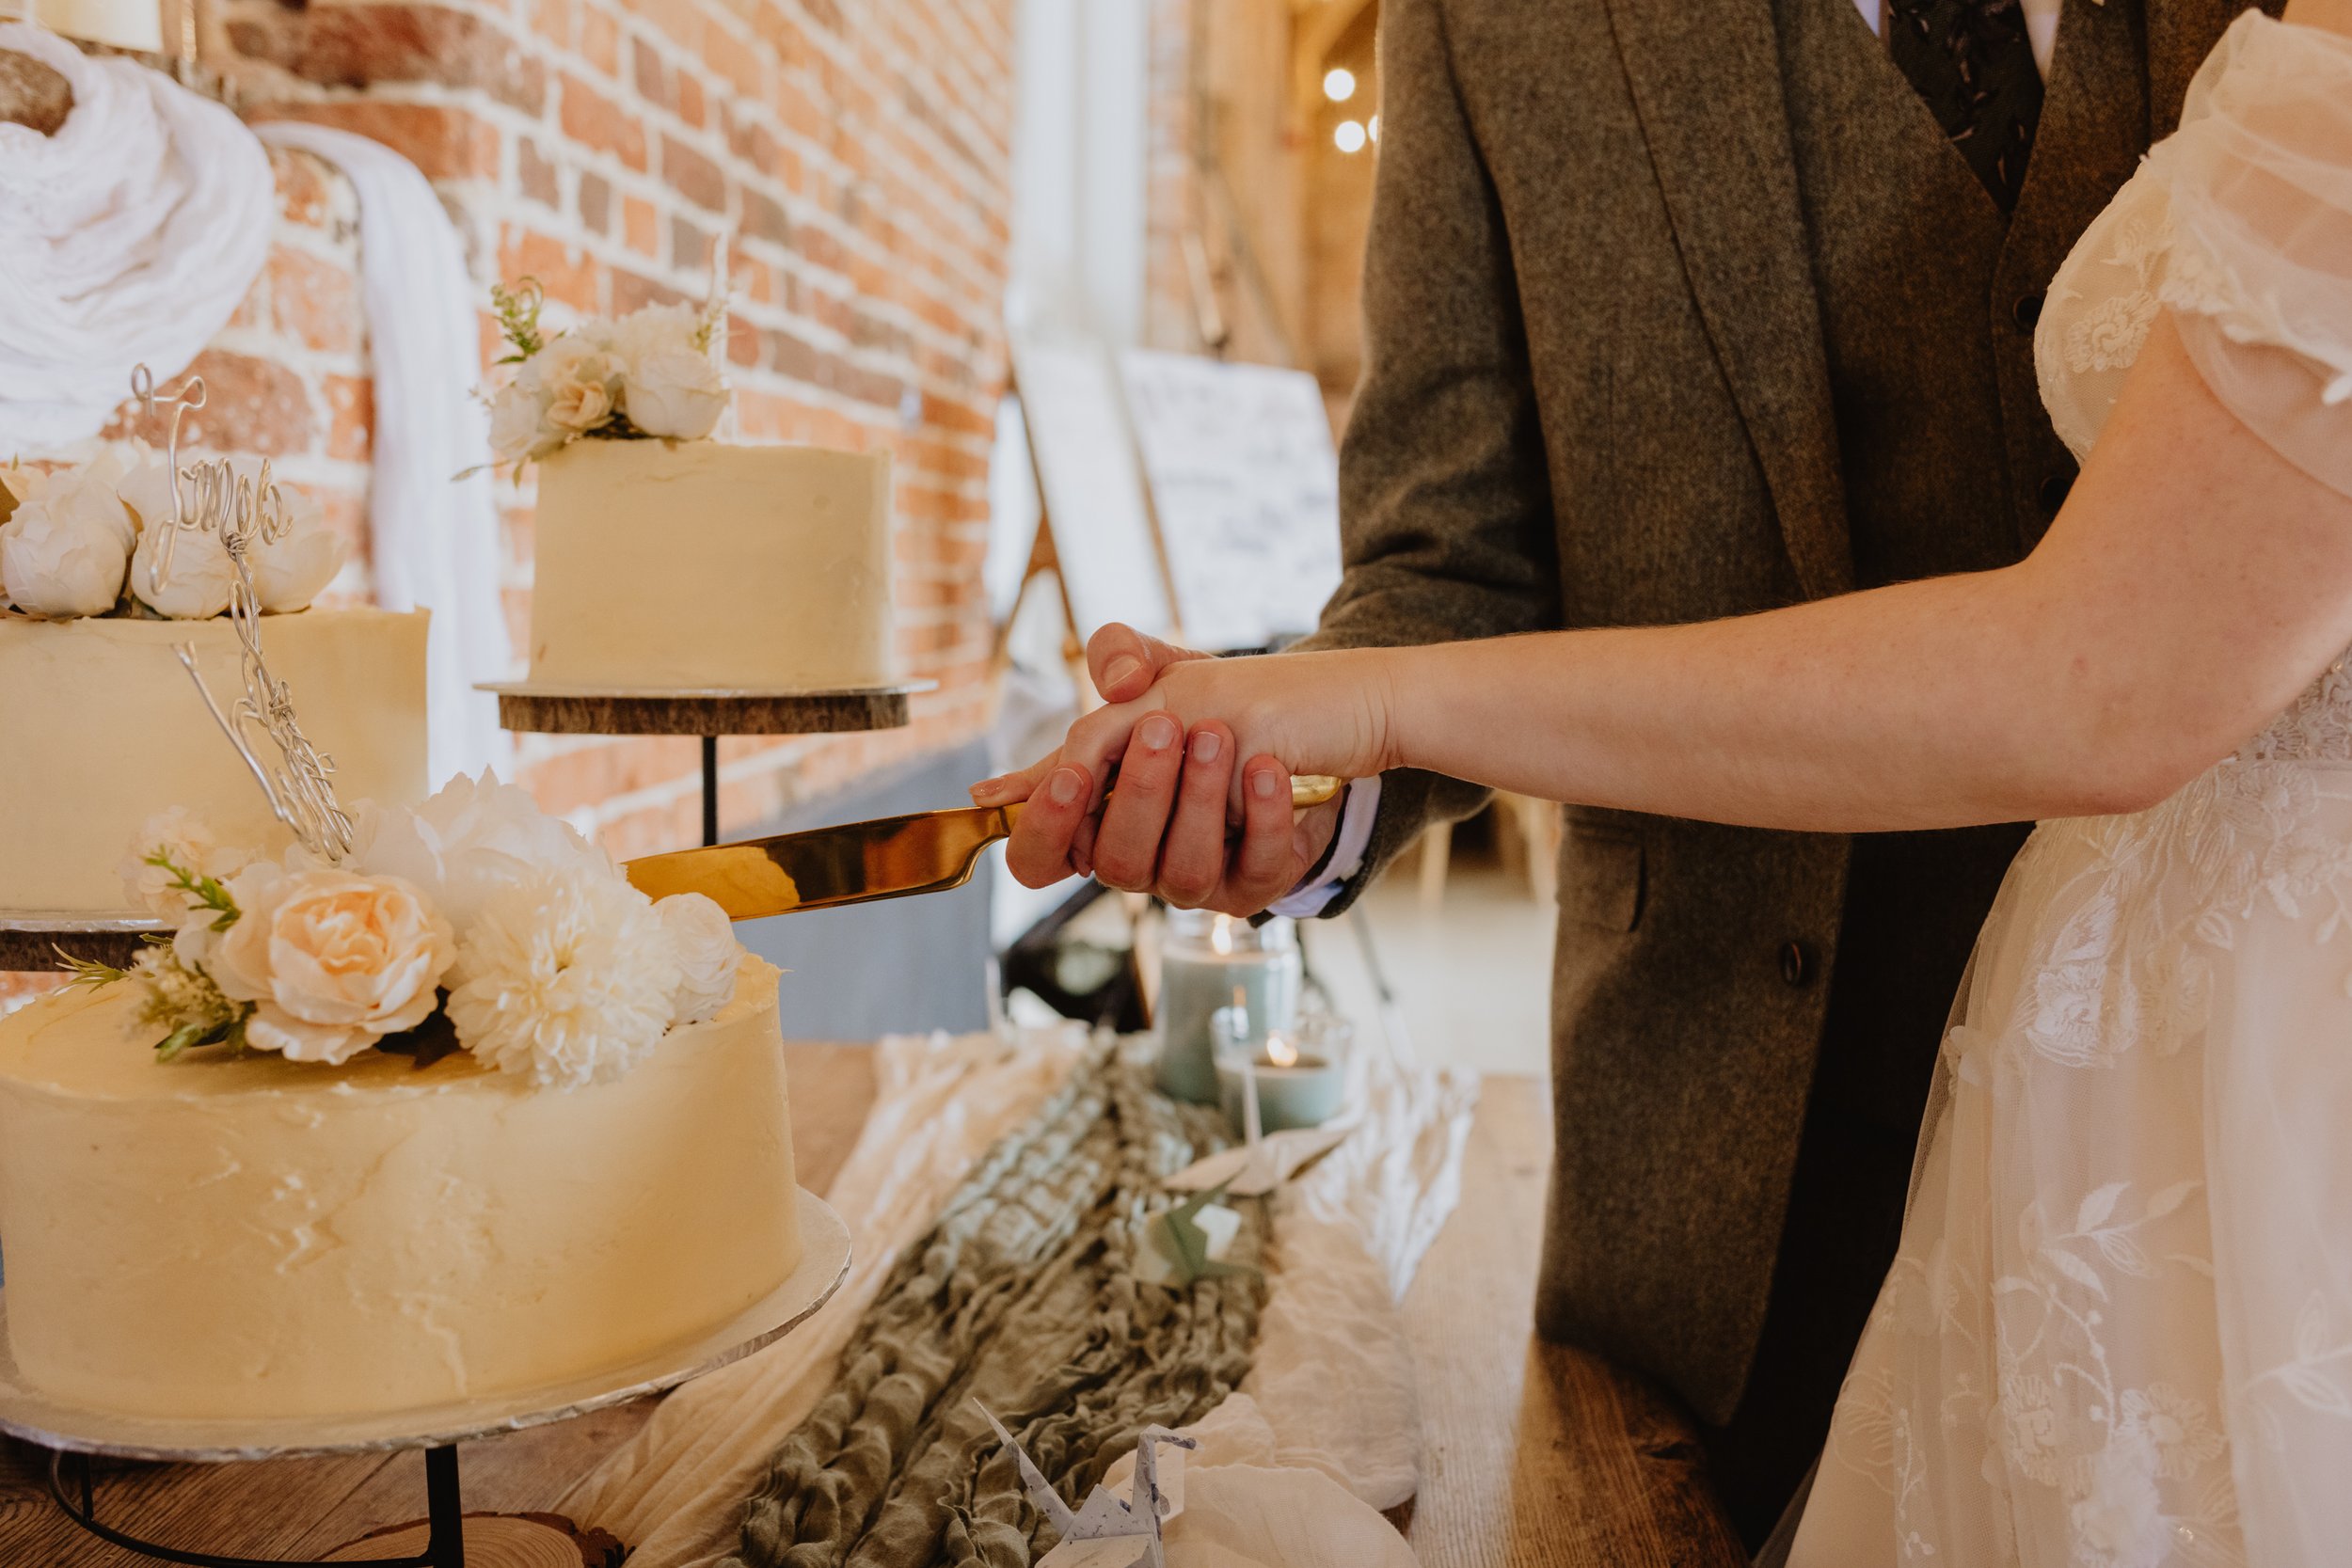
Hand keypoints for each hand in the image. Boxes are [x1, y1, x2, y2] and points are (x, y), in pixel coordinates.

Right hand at [971, 624, 1387, 911]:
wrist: (1303, 724)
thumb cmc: (1211, 706)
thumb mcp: (1160, 667)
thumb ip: (1118, 656)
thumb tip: (1111, 683)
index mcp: (1091, 821)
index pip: (1035, 859)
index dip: (1042, 829)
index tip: (1070, 775)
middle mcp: (1136, 859)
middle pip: (1114, 863)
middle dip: (1138, 794)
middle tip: (1162, 725)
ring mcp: (1194, 880)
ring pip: (1184, 872)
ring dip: (1198, 798)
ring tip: (1218, 734)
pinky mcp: (1253, 884)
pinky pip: (1255, 867)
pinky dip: (1263, 814)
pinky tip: (1269, 766)